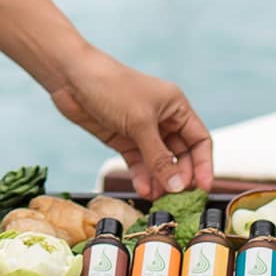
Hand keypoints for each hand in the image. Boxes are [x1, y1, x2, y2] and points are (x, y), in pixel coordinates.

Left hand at [47, 51, 213, 198]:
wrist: (72, 78)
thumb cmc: (111, 87)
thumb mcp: (140, 123)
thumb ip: (159, 157)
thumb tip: (177, 186)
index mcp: (175, 106)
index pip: (199, 140)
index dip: (204, 164)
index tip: (203, 188)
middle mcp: (162, 119)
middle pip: (181, 155)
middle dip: (179, 176)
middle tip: (177, 196)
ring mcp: (142, 130)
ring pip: (159, 162)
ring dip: (160, 180)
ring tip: (157, 198)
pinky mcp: (123, 139)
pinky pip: (139, 163)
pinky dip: (142, 176)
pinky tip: (143, 188)